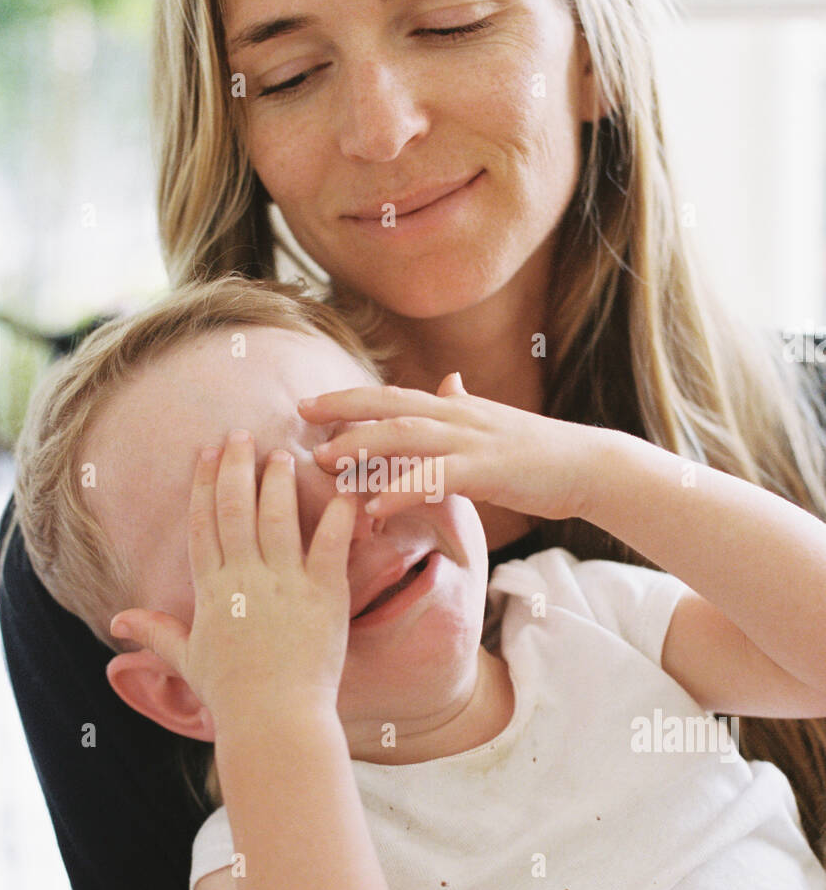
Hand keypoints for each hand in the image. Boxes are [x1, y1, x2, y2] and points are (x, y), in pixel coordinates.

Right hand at [109, 430, 358, 719]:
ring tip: (283, 453)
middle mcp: (244, 577)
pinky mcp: (323, 594)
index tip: (206, 452)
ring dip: (279, 480)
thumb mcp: (187, 660)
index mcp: (211, 589)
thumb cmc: (231, 696)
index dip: (203, 483)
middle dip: (236, 466)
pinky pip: (332, 543)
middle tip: (241, 434)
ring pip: (277, 515)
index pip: (202, 523)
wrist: (274, 720)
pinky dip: (339, 514)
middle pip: (234, 507)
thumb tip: (117, 624)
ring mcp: (284, 583)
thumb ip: (157, 633)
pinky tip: (346, 488)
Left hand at [299, 371, 597, 521]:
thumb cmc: (540, 453)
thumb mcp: (495, 422)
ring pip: (407, 436)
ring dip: (363, 446)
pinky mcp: (488, 471)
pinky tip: (375, 507)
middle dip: (343, 408)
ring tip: (327, 462)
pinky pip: (436, 478)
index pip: (393, 396)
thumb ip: (463, 406)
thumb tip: (447, 382)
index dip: (350, 397)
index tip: (309, 403)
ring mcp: (473, 442)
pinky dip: (403, 490)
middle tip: (300, 415)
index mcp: (456, 408)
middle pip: (390, 405)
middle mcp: (458, 416)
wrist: (590, 465)